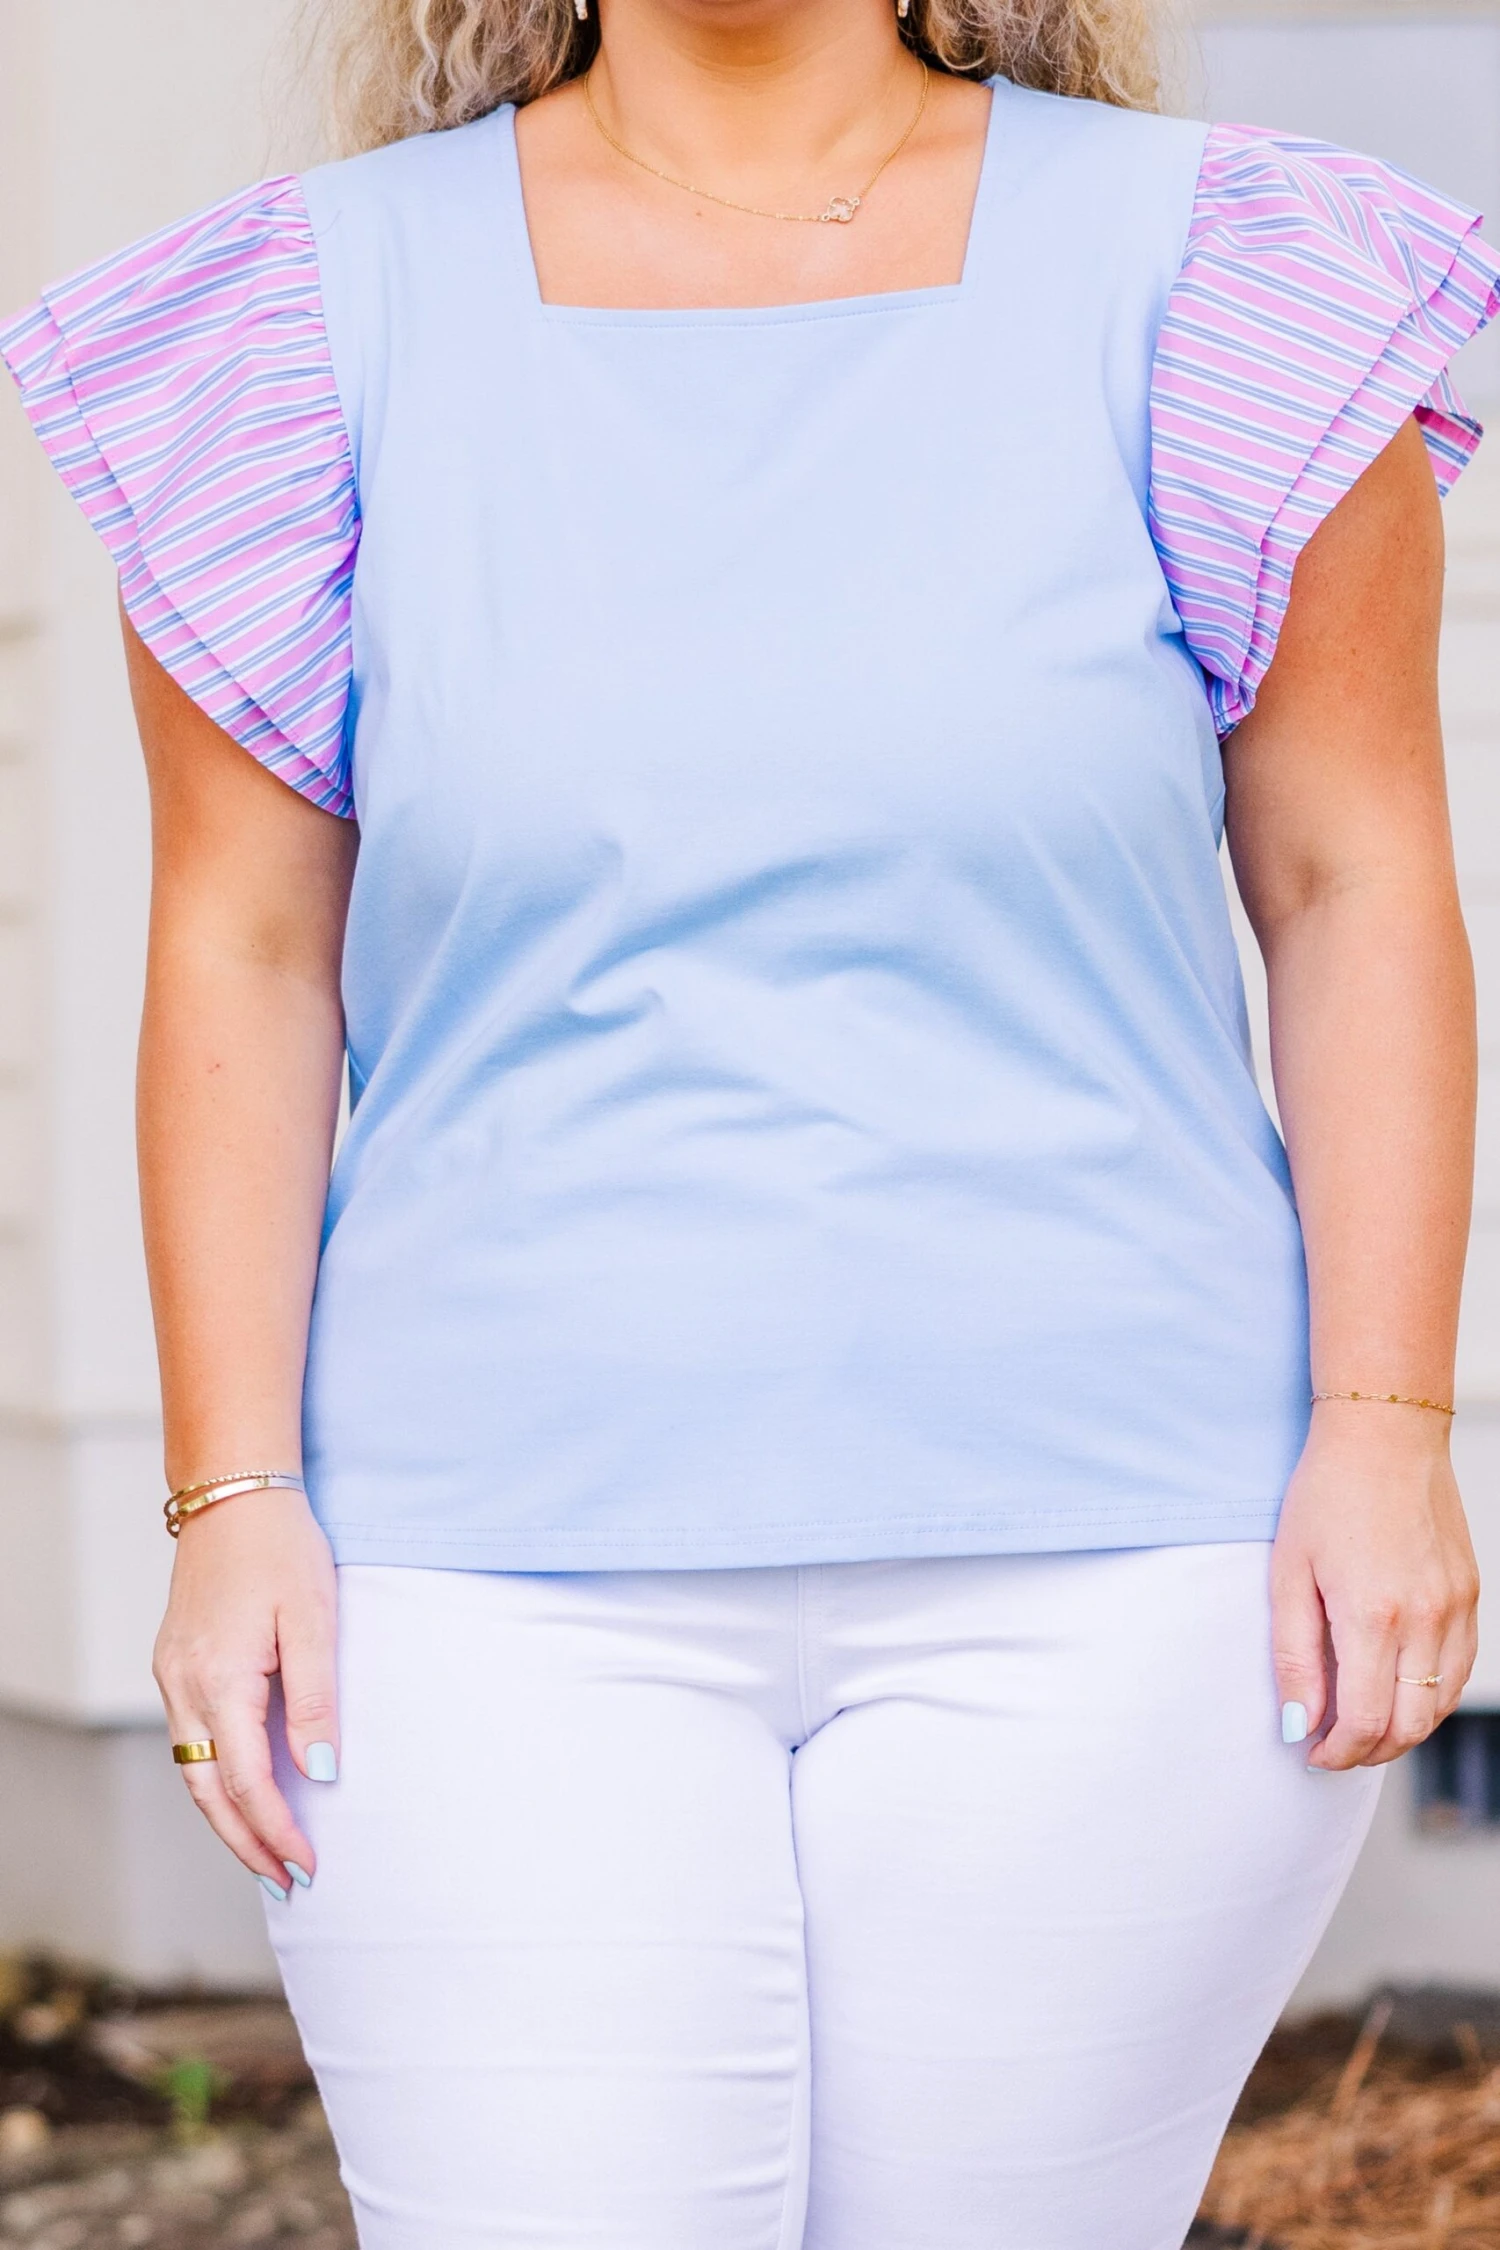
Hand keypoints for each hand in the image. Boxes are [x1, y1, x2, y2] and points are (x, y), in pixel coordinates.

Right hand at [153, 1486, 338, 1891]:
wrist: (232, 1495)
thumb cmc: (282, 1548)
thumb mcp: (314, 1618)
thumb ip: (315, 1698)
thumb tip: (319, 1771)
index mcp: (219, 1679)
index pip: (245, 1783)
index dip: (276, 1831)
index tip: (308, 1867)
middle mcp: (183, 1686)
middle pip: (208, 1792)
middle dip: (247, 1843)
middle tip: (288, 1883)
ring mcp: (172, 1676)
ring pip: (192, 1771)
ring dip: (228, 1818)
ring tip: (268, 1854)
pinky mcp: (176, 1665)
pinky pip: (190, 1740)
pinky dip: (215, 1778)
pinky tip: (244, 1792)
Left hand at [1270, 1402, 1478, 1768]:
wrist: (1384, 1434)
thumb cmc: (1326, 1495)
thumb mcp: (1288, 1573)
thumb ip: (1294, 1657)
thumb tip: (1298, 1724)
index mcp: (1372, 1614)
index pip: (1364, 1721)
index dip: (1336, 1753)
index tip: (1312, 1753)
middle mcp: (1424, 1618)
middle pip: (1407, 1726)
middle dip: (1367, 1751)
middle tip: (1332, 1747)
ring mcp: (1455, 1608)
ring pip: (1438, 1705)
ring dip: (1401, 1730)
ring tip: (1360, 1724)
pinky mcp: (1470, 1594)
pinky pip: (1458, 1670)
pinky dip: (1430, 1696)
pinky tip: (1397, 1690)